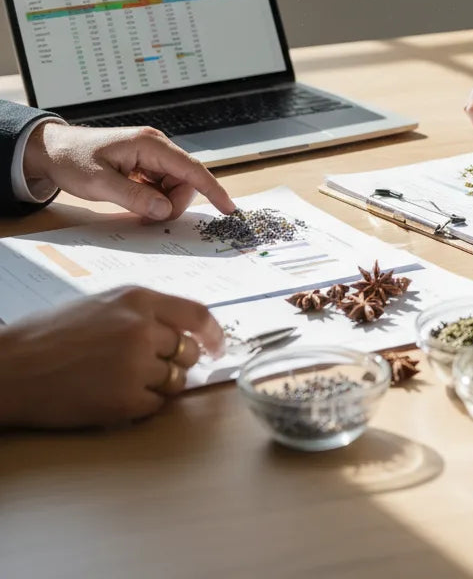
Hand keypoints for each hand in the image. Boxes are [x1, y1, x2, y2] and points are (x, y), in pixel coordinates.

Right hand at [0, 286, 223, 428]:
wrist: (11, 368)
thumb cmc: (52, 335)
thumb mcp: (104, 305)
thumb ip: (146, 313)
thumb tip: (184, 331)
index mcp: (139, 300)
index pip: (197, 315)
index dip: (214, 334)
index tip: (218, 347)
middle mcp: (143, 329)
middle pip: (187, 352)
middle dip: (177, 363)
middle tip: (151, 367)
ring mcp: (135, 366)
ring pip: (175, 381)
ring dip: (160, 385)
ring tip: (123, 380)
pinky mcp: (124, 400)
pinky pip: (156, 406)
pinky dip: (142, 405)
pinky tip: (113, 396)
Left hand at [23, 122, 235, 220]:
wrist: (50, 150)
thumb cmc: (71, 160)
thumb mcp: (99, 183)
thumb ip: (135, 197)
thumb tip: (165, 210)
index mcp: (150, 145)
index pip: (192, 169)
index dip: (212, 189)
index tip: (228, 208)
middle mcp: (156, 147)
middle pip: (185, 180)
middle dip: (174, 202)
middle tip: (151, 218)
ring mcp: (150, 155)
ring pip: (174, 185)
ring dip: (163, 202)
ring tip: (138, 209)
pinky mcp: (144, 164)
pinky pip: (161, 184)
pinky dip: (154, 198)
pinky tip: (137, 202)